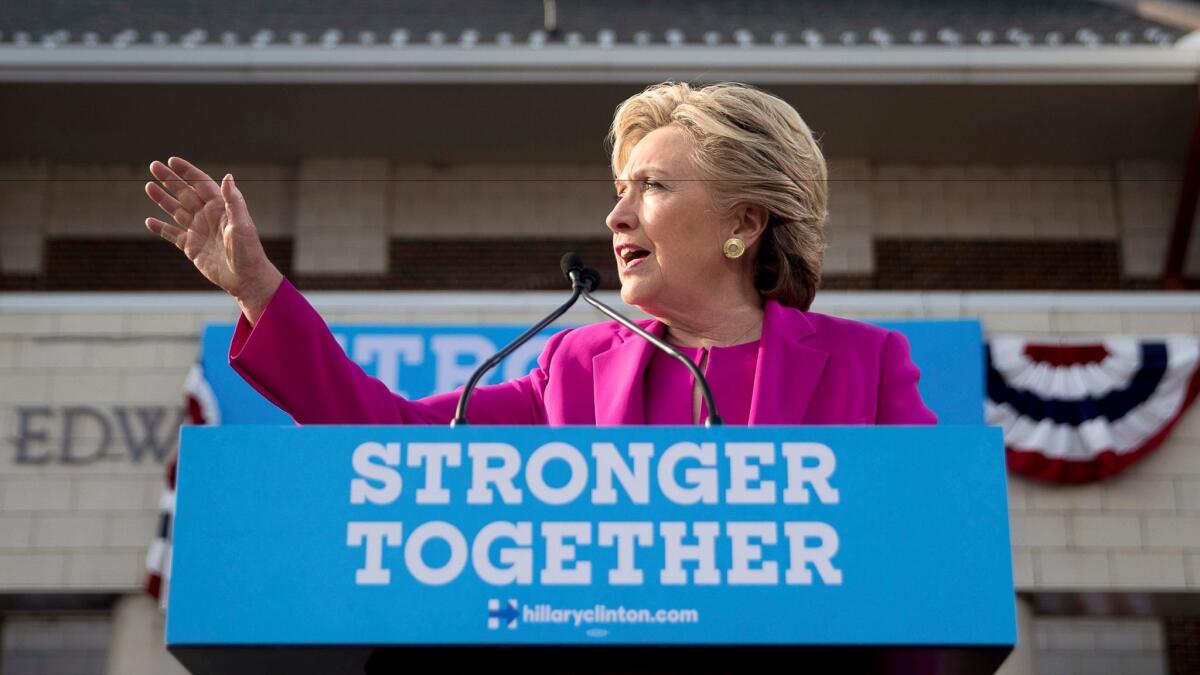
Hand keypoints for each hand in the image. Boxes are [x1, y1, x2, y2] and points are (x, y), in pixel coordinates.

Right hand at [144, 157, 281, 323]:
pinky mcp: (192, 247)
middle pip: (185, 193)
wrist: (246, 278)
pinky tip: (149, 221)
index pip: (201, 184)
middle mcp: (208, 216)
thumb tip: (228, 176)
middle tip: (153, 166)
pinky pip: (172, 235)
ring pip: (176, 211)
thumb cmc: (248, 250)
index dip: (187, 172)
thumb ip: (234, 201)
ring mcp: (198, 231)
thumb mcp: (242, 224)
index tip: (171, 160)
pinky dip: (161, 228)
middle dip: (169, 180)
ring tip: (148, 187)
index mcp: (220, 207)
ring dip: (162, 199)